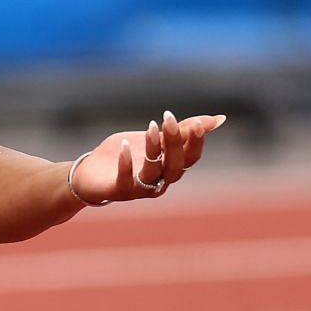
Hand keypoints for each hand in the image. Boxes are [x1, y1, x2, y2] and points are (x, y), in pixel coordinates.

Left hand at [70, 111, 226, 204]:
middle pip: (175, 166)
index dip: (195, 143)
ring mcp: (139, 189)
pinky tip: (124, 146)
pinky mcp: (118, 191)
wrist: (90, 172)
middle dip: (175, 143)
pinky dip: (126, 165)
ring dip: (153, 148)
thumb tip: (219, 119)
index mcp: (170, 167)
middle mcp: (159, 181)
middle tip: (169, 118)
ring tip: (150, 126)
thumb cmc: (127, 154)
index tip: (196, 123)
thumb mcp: (155, 138)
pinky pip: (125, 181)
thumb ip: (182, 131)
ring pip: (153, 172)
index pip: (191, 158)